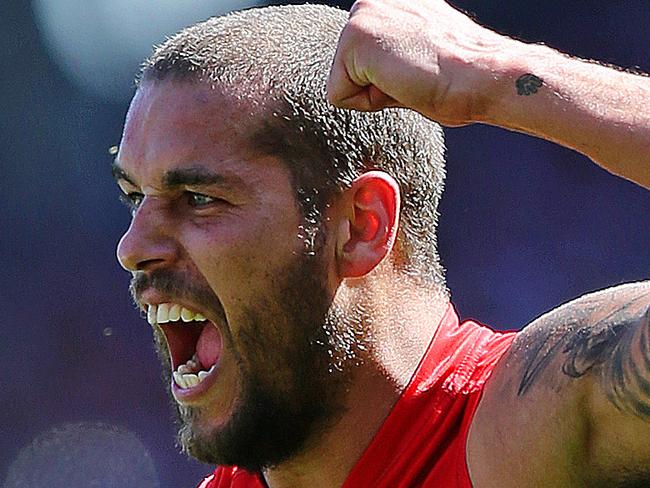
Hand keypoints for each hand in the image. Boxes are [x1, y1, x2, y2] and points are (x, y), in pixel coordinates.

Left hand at [327, 0, 509, 125]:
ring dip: (375, 93)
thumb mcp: (419, 52)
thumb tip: (377, 69)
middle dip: (377, 86)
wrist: (482, 76)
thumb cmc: (463, 75)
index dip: (388, 81)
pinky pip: (339, 96)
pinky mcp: (354, 36)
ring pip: (342, 82)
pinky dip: (369, 103)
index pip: (361, 62)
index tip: (422, 69)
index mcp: (390, 3)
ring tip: (411, 78)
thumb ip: (392, 52)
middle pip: (346, 70)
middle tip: (416, 76)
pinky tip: (401, 83)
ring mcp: (362, 13)